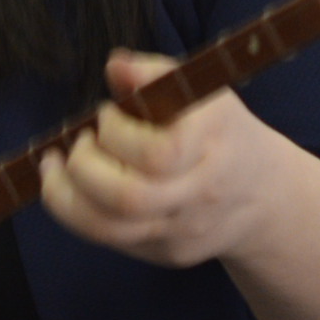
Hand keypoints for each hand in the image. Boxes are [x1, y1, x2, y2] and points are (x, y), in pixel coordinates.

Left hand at [38, 51, 294, 268]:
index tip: (106, 113)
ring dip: (65, 196)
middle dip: (84, 166)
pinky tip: (71, 188)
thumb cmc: (219, 131)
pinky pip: (110, 241)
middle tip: (80, 143)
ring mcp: (183, 230)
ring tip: (56, 168)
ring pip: (109, 228)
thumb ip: (155, 74)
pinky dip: (77, 212)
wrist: (263, 196)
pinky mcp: (166, 253)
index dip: (117, 133)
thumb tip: (116, 66)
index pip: (160, 152)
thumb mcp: (200, 92)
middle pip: (129, 198)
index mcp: (213, 142)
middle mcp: (200, 192)